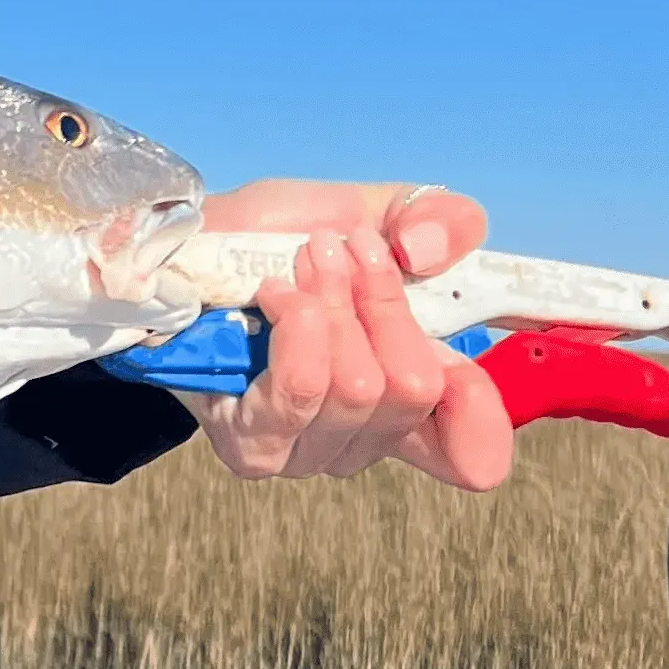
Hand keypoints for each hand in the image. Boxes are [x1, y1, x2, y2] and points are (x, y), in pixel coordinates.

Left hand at [186, 178, 512, 491]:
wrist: (185, 249)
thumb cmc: (275, 242)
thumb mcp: (369, 212)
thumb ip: (436, 220)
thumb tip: (428, 249)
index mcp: (405, 400)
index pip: (471, 455)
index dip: (483, 415)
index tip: (460, 353)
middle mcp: (360, 439)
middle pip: (413, 389)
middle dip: (379, 301)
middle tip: (336, 250)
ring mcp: (305, 451)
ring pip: (359, 386)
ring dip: (333, 304)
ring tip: (304, 260)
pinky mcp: (251, 445)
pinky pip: (302, 390)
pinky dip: (297, 324)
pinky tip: (273, 294)